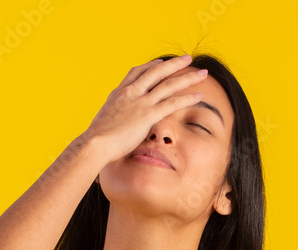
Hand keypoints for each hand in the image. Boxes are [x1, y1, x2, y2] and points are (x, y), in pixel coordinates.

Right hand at [81, 56, 207, 163]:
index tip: (161, 63)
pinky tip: (199, 96)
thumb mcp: (105, 119)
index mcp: (119, 92)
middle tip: (188, 58)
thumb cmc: (97, 138)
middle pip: (156, 71)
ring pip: (169, 84)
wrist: (95, 143)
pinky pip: (172, 103)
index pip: (137, 72)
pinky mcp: (148, 115)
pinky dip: (187, 98)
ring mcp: (141, 102)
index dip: (151, 66)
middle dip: (174, 64)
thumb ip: (116, 115)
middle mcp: (131, 92)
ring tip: (202, 73)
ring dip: (188, 77)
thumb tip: (117, 122)